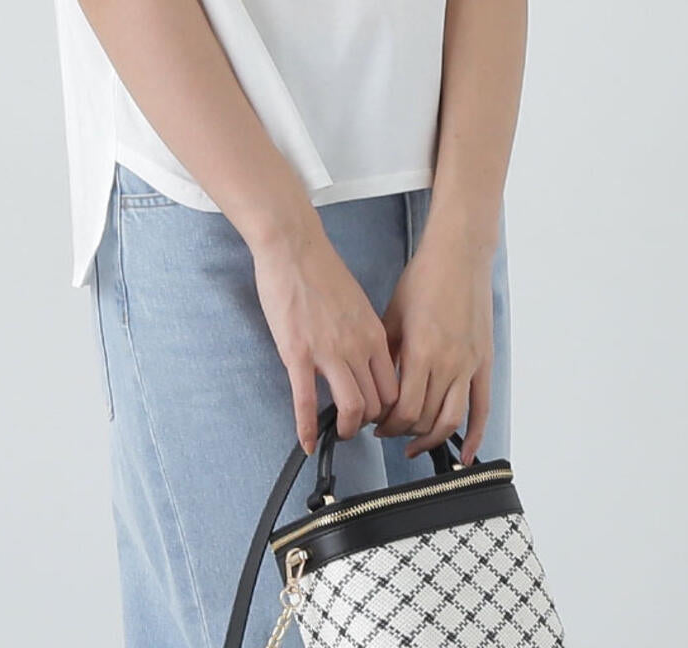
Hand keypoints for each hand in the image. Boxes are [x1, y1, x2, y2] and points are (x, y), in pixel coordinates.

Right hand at [251, 225, 399, 457]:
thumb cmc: (320, 269)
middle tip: (358, 426)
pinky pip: (306, 402)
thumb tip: (365, 357)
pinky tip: (306, 441)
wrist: (293, 246)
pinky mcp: (297, 354)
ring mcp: (327, 352)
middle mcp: (357, 347)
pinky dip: (307, 428)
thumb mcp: (357, 302)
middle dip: (369, 423)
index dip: (388, 409)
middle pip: (378, 403)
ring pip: (352, 408)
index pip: (394, 387)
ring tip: (339, 433)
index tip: (378, 414)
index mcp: (373, 333)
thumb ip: (364, 333)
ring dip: (347, 429)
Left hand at [373, 234, 495, 465]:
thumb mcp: (392, 315)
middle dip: (403, 431)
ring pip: (452, 420)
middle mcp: (448, 364)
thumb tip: (374, 383)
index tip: (375, 423)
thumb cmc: (423, 280)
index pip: (404, 408)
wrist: (458, 259)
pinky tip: (464, 455)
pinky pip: (481, 409)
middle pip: (425, 418)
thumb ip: (386, 352)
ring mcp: (469, 366)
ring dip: (432, 439)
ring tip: (415, 445)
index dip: (387, 424)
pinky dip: (475, 436)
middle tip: (389, 431)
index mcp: (421, 351)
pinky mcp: (484, 364)